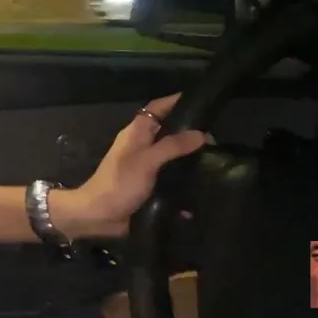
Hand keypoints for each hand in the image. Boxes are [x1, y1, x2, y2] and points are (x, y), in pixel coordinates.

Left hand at [69, 94, 206, 237]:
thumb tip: (202, 134)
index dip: (175, 101)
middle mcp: (141, 146)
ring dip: (190, 159)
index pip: (156, 108)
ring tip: (218, 160)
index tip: (201, 101)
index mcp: (136, 133)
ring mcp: (146, 167)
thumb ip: (172, 146)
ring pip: (172, 156)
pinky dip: (185, 182)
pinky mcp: (150, 186)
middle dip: (190, 133)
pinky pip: (172, 179)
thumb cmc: (119, 183)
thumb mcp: (147, 161)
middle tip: (218, 139)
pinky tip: (205, 187)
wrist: (99, 217)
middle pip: (168, 131)